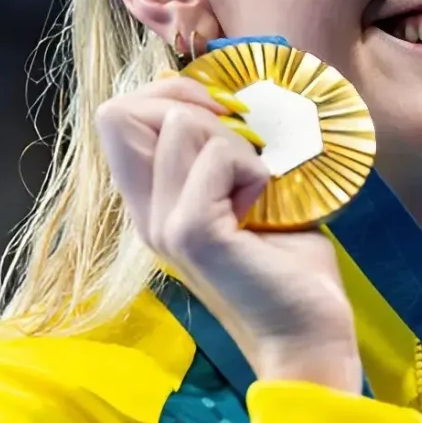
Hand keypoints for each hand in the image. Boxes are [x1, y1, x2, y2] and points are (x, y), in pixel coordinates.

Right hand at [97, 76, 361, 391]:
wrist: (306, 328)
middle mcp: (146, 214)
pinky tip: (263, 205)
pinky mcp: (194, 235)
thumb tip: (222, 94)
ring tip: (255, 186)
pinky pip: (219, 156)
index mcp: (153, 202)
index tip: (222, 114)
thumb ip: (220, 149)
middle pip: (120, 113)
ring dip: (235, 139)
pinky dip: (252, 166)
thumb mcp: (246, 189)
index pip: (114, 117)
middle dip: (190, 101)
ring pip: (181, 126)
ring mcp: (164, 226)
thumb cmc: (286, 256)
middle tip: (240, 139)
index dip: (168, 94)